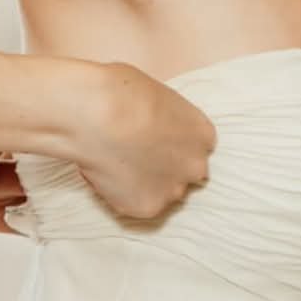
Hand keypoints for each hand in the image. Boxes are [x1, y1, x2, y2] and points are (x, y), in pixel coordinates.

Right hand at [76, 65, 216, 219]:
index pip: (194, 149)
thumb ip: (162, 121)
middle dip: (163, 169)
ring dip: (142, 184)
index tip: (152, 142)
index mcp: (203, 134)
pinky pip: (134, 204)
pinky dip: (119, 195)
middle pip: (183, 174)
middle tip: (133, 157)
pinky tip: (104, 173)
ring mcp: (173, 190)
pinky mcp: (148, 208)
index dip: (171, 146)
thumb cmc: (120, 93)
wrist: (98, 115)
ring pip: (160, 193)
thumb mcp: (156, 97)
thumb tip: (147, 126)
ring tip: (114, 165)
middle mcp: (196, 166)